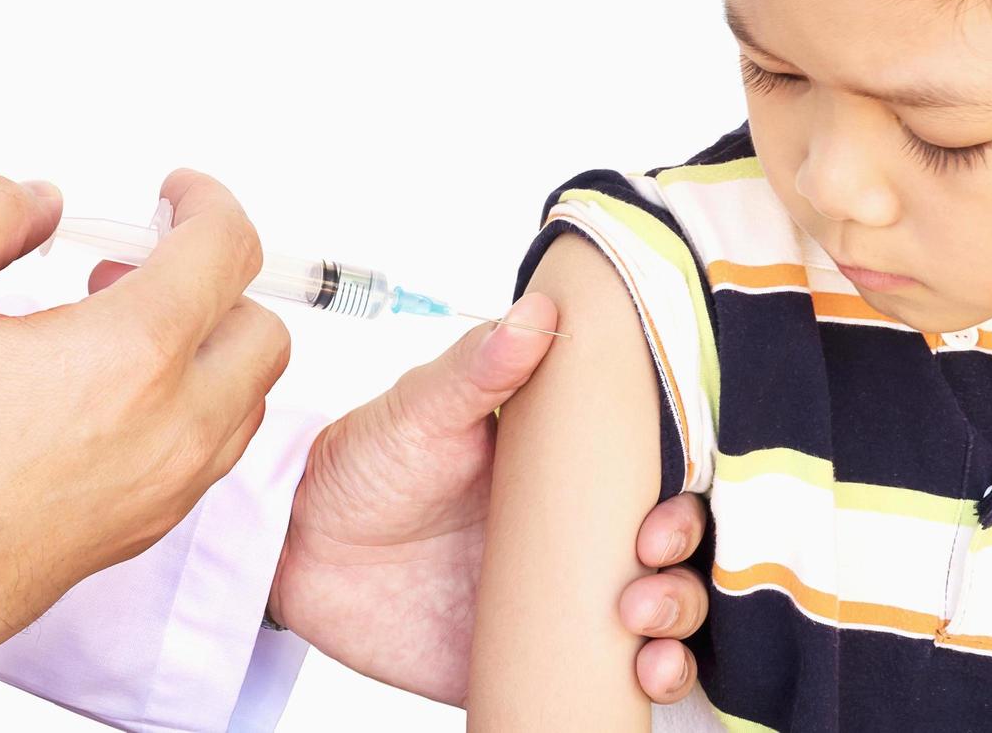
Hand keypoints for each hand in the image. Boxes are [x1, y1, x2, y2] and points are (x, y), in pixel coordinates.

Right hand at [0, 171, 287, 716]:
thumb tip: (42, 203)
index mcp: (131, 358)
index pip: (229, 251)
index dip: (207, 201)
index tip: (177, 193)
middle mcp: (172, 431)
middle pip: (263, 330)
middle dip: (217, 281)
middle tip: (136, 266)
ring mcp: (164, 491)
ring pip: (246, 398)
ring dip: (206, 347)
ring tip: (110, 328)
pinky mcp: (140, 533)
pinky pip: (208, 454)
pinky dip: (189, 406)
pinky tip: (103, 395)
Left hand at [267, 293, 710, 705]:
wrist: (307, 556)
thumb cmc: (367, 464)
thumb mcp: (420, 409)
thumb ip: (476, 368)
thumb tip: (537, 313)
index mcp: (567, 460)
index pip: (656, 467)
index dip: (684, 485)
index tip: (666, 502)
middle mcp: (580, 525)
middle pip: (673, 542)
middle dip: (685, 557)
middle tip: (646, 562)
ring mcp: (567, 591)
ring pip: (664, 608)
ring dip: (679, 619)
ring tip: (640, 625)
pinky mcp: (544, 649)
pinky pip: (618, 669)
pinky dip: (654, 678)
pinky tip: (643, 675)